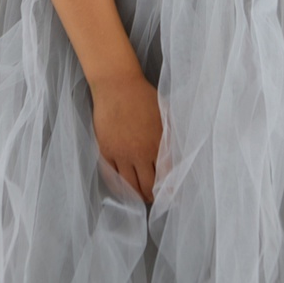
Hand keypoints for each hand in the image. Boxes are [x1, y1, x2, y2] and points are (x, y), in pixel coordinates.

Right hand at [91, 70, 162, 202]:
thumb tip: (177, 153)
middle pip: (148, 186)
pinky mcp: (105, 151)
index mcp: (157, 143)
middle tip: (156, 199)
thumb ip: (170, 135)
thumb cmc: (143, 95)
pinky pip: (112, 176)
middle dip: (153, 196)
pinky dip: (119, 187)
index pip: (166, 176)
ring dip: (137, 195)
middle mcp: (139, 153)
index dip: (170, 189)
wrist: (117, 85)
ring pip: (129, 185)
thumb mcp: (164, 114)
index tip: (172, 195)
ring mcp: (121, 154)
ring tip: (141, 197)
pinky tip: (123, 189)